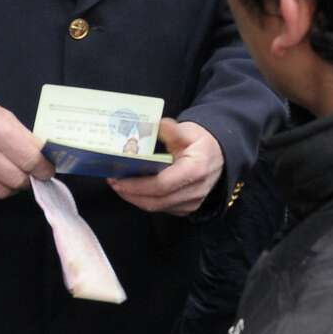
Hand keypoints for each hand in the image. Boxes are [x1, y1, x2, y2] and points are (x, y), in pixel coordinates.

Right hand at [0, 95, 51, 200]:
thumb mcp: (3, 116)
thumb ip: (24, 138)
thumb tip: (44, 159)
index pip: (30, 160)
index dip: (43, 168)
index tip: (47, 170)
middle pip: (17, 180)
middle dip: (28, 179)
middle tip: (30, 174)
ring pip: (1, 192)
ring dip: (12, 187)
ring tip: (12, 176)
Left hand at [109, 117, 223, 215]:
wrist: (219, 155)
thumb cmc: (201, 141)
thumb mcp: (188, 131)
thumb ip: (171, 130)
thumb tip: (154, 124)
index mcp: (195, 170)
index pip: (161, 185)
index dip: (137, 185)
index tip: (118, 178)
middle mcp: (195, 191)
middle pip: (156, 201)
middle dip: (130, 193)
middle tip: (113, 181)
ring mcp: (192, 203)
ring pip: (157, 207)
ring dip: (135, 198)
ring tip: (120, 184)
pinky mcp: (188, 208)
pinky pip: (162, 208)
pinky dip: (146, 200)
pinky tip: (134, 189)